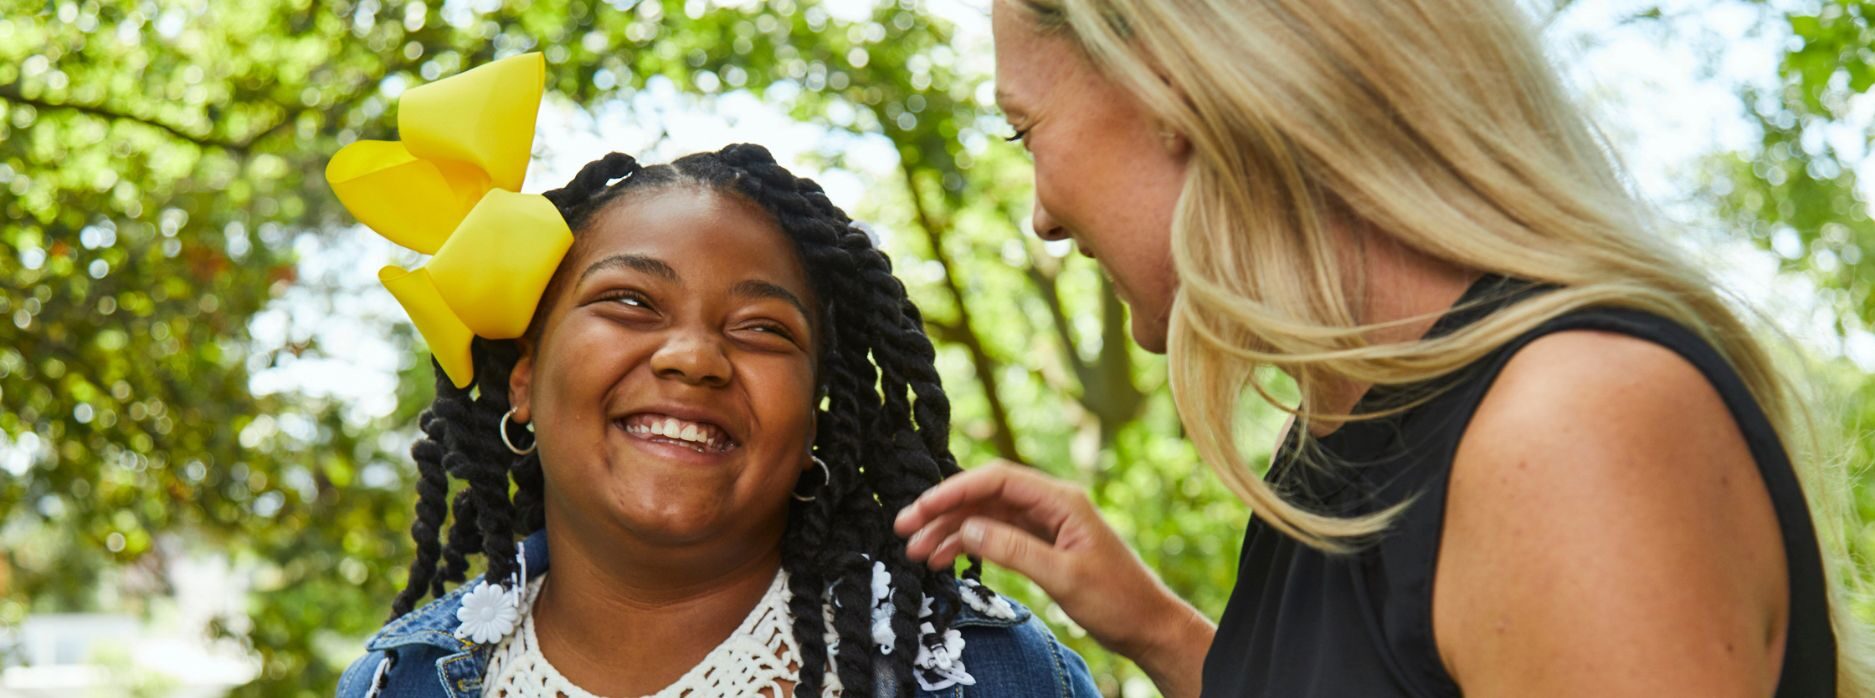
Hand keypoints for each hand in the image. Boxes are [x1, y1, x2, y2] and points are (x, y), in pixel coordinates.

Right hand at [894, 461, 1212, 696]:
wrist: (1147, 625)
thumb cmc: (1117, 600)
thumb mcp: (1064, 576)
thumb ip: (1015, 550)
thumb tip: (967, 529)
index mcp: (1061, 500)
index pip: (996, 480)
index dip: (954, 491)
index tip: (920, 510)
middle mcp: (1051, 504)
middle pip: (985, 495)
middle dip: (943, 511)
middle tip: (905, 531)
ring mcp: (1045, 524)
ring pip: (986, 516)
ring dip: (951, 531)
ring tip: (918, 553)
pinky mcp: (1042, 544)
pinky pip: (997, 535)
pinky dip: (970, 545)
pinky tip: (946, 558)